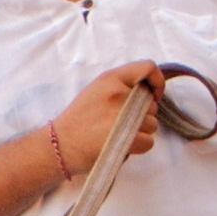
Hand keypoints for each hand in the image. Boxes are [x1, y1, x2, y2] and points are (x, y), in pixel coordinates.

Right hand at [43, 60, 172, 183]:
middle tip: (122, 123)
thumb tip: (148, 93)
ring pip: (152, 124)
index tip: (153, 96)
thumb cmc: (77, 120)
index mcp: (110, 78)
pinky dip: (139, 147)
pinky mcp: (126, 137)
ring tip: (118, 135)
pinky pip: (149, 141)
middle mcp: (118, 93)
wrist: (59, 145)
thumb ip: (120, 87)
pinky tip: (121, 145)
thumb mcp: (96, 91)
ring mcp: (122, 116)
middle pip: (151, 103)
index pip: (148, 68)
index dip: (157, 82)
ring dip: (140, 132)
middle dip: (142, 115)